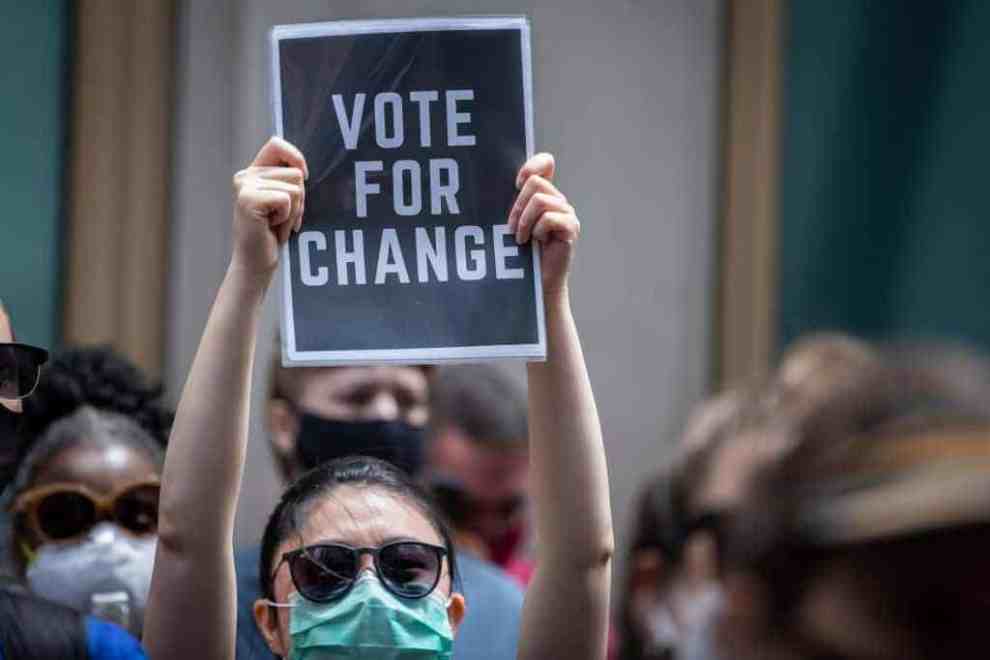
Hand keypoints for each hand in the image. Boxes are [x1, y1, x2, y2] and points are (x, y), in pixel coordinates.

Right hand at [231, 137, 308, 277]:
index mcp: (253, 172)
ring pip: (295, 187)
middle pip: (295, 172)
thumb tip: (303, 170)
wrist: (255, 263)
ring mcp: (244, 187)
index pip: (277, 144)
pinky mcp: (248, 199)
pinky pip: (287, 199)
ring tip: (275, 223)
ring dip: (294, 210)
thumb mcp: (284, 201)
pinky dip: (288, 217)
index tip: (303, 177)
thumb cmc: (272, 234)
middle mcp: (245, 176)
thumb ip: (288, 180)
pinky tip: (271, 227)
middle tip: (281, 217)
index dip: (296, 157)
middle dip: (299, 199)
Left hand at [507, 153, 579, 298]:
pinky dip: (536, 230)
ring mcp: (567, 213)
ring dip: (524, 220)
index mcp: (545, 194)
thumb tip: (488, 184)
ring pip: (540, 200)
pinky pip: (549, 217)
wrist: (536, 283)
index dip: (532, 165)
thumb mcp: (512, 223)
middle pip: (536, 182)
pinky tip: (534, 242)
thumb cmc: (520, 254)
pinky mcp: (571, 228)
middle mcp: (558, 200)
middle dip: (518, 205)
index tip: (516, 183)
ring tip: (521, 238)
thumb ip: (512, 203)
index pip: (546, 162)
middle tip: (512, 227)